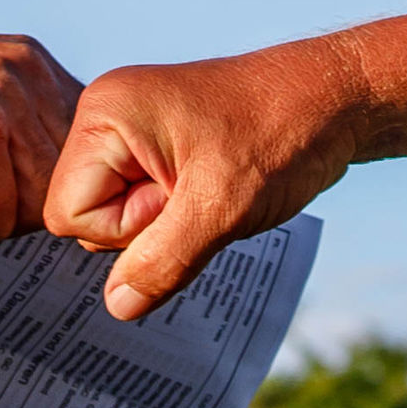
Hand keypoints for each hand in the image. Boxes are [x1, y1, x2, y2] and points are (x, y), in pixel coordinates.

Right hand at [44, 39, 355, 318]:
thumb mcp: (219, 211)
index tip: (179, 195)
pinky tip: (210, 190)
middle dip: (144, 224)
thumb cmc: (282, 135)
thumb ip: (161, 263)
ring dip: (164, 222)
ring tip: (209, 187)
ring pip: (116, 217)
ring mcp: (130, 131)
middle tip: (200, 190)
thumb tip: (118, 308)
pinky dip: (176, 213)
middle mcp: (106, 116)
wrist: (337, 99)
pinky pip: (140, 204)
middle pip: (85, 216)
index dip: (125, 226)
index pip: (68, 212)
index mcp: (104, 115)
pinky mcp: (153, 146)